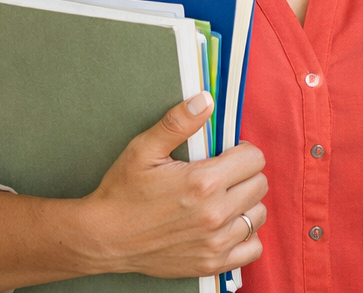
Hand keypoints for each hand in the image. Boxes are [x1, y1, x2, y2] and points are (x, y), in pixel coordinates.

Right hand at [77, 91, 267, 277]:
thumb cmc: (121, 193)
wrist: (103, 238)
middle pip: (259, 184)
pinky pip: (252, 247)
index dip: (242, 151)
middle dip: (245, 174)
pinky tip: (226, 225)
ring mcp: (215, 242)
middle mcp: (214, 214)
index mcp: (203, 182)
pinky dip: (245, 236)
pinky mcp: (211, 263)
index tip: (226, 154)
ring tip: (223, 199)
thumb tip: (206, 99)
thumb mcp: (144, 149)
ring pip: (258, 214)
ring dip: (246, 203)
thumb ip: (177, 123)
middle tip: (223, 175)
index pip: (254, 158)